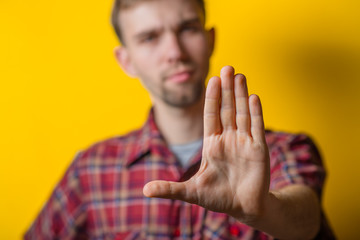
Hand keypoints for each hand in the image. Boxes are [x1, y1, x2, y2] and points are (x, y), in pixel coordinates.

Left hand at [143, 66, 269, 222]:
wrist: (244, 209)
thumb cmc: (218, 198)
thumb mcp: (191, 192)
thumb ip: (170, 189)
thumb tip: (145, 191)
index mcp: (212, 144)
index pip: (212, 115)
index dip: (212, 97)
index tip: (211, 80)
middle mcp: (229, 139)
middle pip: (227, 109)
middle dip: (227, 89)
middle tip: (227, 67)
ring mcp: (245, 142)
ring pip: (242, 113)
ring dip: (241, 95)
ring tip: (239, 76)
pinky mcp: (259, 150)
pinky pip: (257, 128)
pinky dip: (255, 112)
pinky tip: (253, 97)